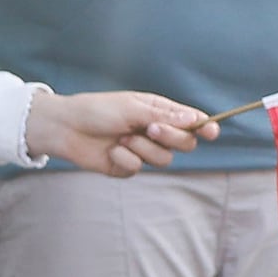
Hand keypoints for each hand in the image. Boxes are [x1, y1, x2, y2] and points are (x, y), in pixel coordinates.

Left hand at [28, 89, 206, 175]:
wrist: (66, 127)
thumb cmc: (98, 110)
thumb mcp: (132, 108)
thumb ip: (163, 116)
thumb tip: (194, 119)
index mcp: (159, 112)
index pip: (191, 121)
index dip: (204, 127)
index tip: (211, 132)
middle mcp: (155, 132)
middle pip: (185, 143)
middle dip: (171, 137)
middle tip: (150, 128)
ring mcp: (143, 151)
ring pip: (164, 159)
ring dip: (143, 148)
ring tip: (122, 138)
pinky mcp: (128, 166)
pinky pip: (138, 168)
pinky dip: (124, 158)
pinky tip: (111, 150)